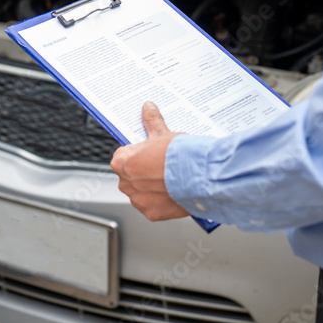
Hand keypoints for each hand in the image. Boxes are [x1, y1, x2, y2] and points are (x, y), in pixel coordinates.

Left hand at [110, 102, 188, 220]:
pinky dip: (161, 201)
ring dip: (151, 188)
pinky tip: (172, 192)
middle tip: (161, 165)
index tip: (149, 152)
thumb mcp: (163, 133)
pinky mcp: (151, 213)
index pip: (122, 156)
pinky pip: (152, 206)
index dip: (138, 153)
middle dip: (143, 171)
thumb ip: (151, 121)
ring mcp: (138, 200)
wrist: (200, 177)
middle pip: (131, 175)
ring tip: (169, 179)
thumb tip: (148, 108)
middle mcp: (125, 183)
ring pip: (141, 192)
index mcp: (122, 163)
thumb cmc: (179, 156)